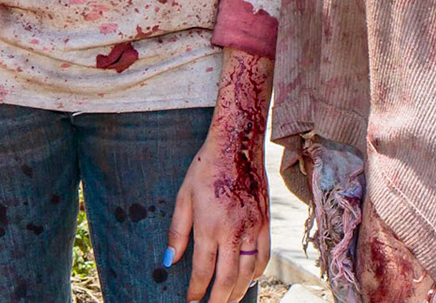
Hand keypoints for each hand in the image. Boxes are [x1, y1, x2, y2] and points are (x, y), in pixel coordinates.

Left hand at [168, 52, 271, 302]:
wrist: (237, 148)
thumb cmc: (205, 169)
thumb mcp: (183, 197)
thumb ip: (177, 231)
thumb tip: (169, 260)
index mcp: (210, 226)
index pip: (204, 270)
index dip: (197, 290)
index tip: (190, 301)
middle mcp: (234, 232)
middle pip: (229, 279)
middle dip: (219, 299)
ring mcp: (254, 229)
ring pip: (249, 273)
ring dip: (238, 291)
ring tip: (227, 300)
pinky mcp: (266, 224)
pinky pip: (263, 258)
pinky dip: (256, 275)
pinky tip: (247, 281)